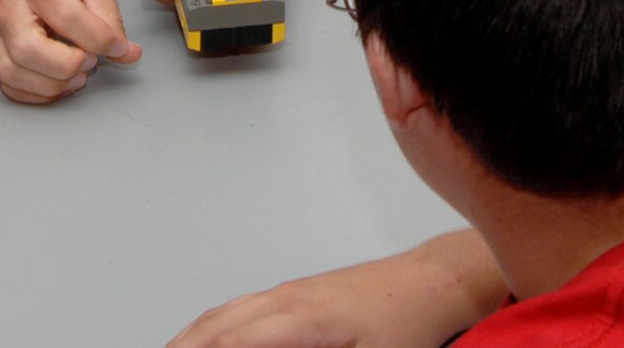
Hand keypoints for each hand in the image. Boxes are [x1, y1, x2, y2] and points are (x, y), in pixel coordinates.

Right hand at [0, 0, 140, 103]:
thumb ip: (110, 14)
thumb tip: (125, 52)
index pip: (66, 16)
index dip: (99, 39)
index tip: (119, 47)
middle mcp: (8, 7)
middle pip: (28, 49)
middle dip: (68, 65)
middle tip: (91, 60)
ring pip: (14, 74)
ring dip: (55, 84)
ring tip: (78, 73)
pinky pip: (10, 86)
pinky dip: (40, 93)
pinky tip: (60, 81)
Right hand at [166, 233, 505, 347]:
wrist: (431, 282)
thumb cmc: (408, 324)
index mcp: (299, 318)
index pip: (230, 343)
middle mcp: (285, 299)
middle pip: (215, 326)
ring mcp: (289, 291)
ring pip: (224, 314)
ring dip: (192, 337)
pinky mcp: (298, 293)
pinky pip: (241, 308)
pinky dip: (213, 325)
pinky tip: (209, 339)